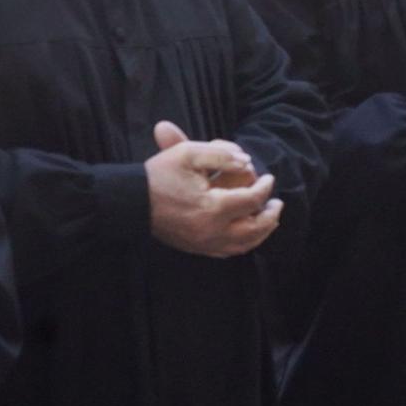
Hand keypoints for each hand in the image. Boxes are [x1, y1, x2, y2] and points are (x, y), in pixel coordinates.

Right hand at [145, 121, 280, 257]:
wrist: (129, 201)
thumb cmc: (158, 175)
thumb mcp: (188, 153)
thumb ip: (222, 155)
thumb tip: (247, 162)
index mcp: (213, 207)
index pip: (252, 199)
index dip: (265, 187)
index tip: (269, 178)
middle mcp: (211, 231)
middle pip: (255, 229)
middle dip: (270, 214)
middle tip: (276, 202)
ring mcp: (203, 244)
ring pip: (244, 245)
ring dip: (261, 232)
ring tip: (269, 218)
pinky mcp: (195, 249)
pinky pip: (228, 252)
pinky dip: (243, 243)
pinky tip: (248, 232)